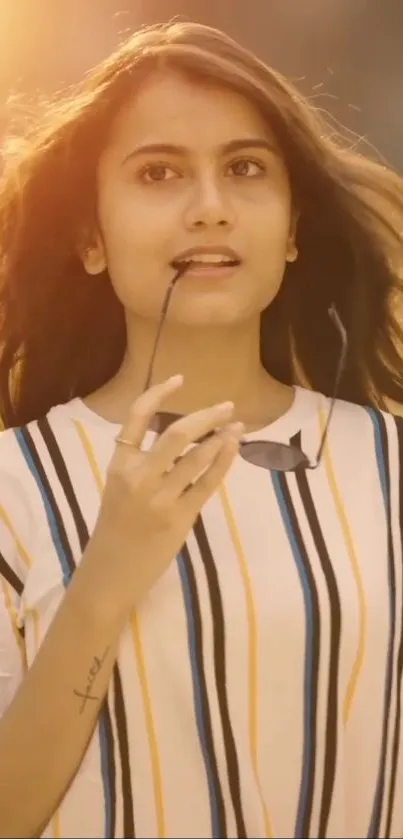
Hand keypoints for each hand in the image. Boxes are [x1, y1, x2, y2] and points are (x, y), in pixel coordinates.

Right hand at [86, 375, 242, 612]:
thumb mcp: (119, 488)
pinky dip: (223, 461)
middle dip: (207, 415)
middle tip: (227, 406)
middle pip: (178, 432)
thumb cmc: (116, 529)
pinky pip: (208, 482)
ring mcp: (161, 497)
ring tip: (238, 427)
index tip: (180, 379)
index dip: (160, 392)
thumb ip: (143, 463)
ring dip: (222, 437)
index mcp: (119, 464)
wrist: (110, 573)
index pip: (137, 416)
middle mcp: (139, 476)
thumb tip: (182, 437)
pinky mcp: (180, 517)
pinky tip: (233, 448)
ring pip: (197, 455)